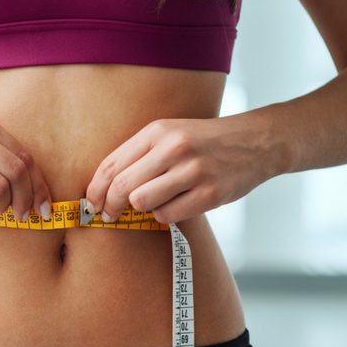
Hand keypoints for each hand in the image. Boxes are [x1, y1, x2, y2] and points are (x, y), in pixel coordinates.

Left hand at [84, 115, 273, 223]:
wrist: (255, 142)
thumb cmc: (203, 142)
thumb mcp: (169, 134)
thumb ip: (138, 156)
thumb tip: (103, 188)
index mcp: (157, 131)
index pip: (112, 164)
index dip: (95, 189)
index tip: (90, 203)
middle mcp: (174, 148)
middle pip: (122, 186)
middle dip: (109, 205)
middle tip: (108, 214)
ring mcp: (193, 171)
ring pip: (142, 202)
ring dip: (140, 209)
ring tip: (150, 203)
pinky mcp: (209, 194)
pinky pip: (167, 215)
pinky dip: (164, 215)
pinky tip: (174, 205)